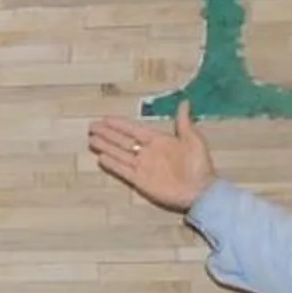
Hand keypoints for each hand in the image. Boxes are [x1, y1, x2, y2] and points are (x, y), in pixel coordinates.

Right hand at [88, 102, 216, 212]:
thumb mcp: (193, 140)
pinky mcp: (140, 181)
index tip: (105, 118)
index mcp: (159, 140)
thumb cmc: (199, 164)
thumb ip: (184, 122)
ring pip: (120, 154)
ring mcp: (142, 167)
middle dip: (107, 134)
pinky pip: (123, 171)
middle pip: (123, 141)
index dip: (120, 124)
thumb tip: (184, 101)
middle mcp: (147, 152)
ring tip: (91, 140)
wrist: (200, 190)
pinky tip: (101, 158)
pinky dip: (113, 165)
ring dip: (106, 147)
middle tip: (91, 127)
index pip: (134, 130)